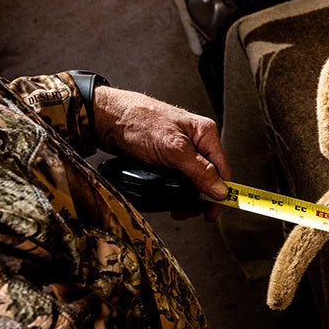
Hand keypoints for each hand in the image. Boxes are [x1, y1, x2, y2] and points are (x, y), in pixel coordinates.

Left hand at [93, 86, 230, 216]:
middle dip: (199, 197)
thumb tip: (219, 190)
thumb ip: (199, 170)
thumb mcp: (173, 149)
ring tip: (175, 207)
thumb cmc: (137, 120)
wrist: (105, 117)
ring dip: (186, 196)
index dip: (219, 193)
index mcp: (205, 134)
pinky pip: (177, 178)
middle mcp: (196, 141)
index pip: (222, 169)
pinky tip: (168, 196)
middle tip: (187, 211)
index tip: (211, 212)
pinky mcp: (165, 157)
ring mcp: (180, 150)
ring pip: (192, 179)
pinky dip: (174, 190)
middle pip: (209, 177)